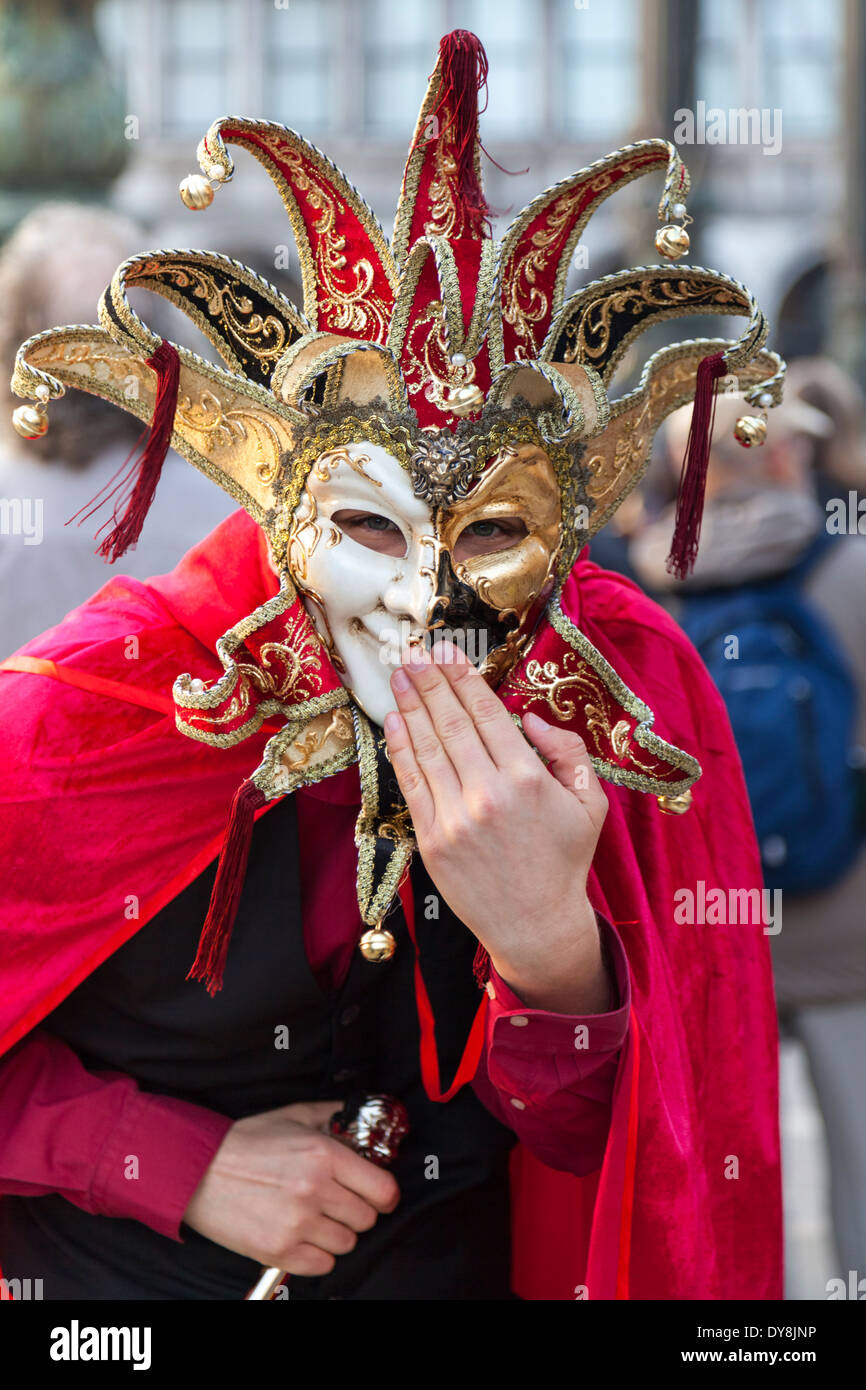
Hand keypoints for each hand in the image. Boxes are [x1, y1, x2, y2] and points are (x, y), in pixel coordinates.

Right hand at [183, 1100, 399, 1277]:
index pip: (383, 1189)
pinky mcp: (278, 1250)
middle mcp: (315, 1190)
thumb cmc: (245, 1142)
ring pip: (347, 1243)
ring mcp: (297, 1223)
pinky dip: (317, 1254)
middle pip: (367, 1218)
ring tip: (314, 1217)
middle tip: (337, 1202)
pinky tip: (301, 1235)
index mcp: (324, 1154)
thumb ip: (333, 1116)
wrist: (197, 1170)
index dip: (384, 1194)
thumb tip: (364, 1119)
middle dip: (357, 1210)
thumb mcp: (293, 1115)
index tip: (378, 1195)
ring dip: (336, 1233)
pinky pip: (323, 1265)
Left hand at [383, 641, 610, 1013]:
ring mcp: (454, 817)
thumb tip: (529, 718)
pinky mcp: (431, 840)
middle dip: (430, 683)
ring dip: (410, 707)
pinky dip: (401, 749)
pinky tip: (395, 723)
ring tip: (398, 677)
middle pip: (451, 723)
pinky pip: (412, 783)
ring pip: (426, 748)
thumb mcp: (590, 803)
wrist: (536, 925)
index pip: (486, 714)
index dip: (463, 679)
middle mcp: (487, 793)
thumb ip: (568, 753)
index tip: (447, 652)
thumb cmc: (565, 861)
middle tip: (414, 653)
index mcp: (527, 779)